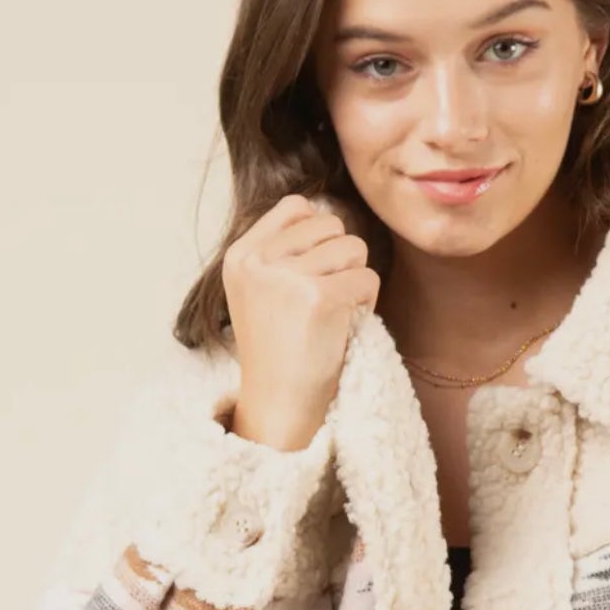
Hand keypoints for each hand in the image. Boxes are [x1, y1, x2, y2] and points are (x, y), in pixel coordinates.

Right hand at [222, 192, 380, 449]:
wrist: (279, 402)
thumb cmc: (278, 350)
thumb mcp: (259, 290)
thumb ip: (280, 250)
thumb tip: (323, 212)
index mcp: (241, 256)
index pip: (295, 207)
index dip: (318, 232)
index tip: (316, 269)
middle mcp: (259, 262)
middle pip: (330, 225)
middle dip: (341, 258)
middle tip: (330, 295)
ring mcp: (287, 277)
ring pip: (353, 248)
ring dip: (356, 278)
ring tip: (339, 310)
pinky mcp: (319, 297)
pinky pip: (367, 279)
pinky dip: (368, 302)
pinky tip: (348, 324)